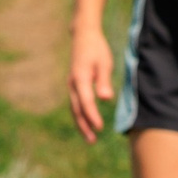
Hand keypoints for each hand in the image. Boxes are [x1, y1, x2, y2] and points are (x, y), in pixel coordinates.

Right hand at [67, 25, 116, 140]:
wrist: (83, 36)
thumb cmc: (96, 49)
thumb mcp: (104, 62)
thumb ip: (104, 81)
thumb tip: (105, 98)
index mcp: (80, 78)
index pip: (86, 101)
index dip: (92, 115)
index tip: (100, 127)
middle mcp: (73, 84)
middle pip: (76, 109)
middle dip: (84, 125)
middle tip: (92, 140)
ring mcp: (71, 85)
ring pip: (74, 108)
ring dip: (81, 123)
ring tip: (90, 137)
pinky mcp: (74, 85)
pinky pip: (76, 103)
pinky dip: (80, 115)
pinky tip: (87, 123)